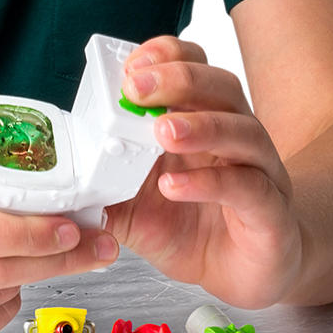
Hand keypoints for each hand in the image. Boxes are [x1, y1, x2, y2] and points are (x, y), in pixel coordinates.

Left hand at [104, 35, 303, 308]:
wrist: (246, 275)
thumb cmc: (193, 227)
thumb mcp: (135, 206)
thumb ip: (104, 187)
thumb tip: (62, 179)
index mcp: (204, 117)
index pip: (194, 64)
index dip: (165, 56)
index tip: (131, 66)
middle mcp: (236, 134)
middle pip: (221, 86)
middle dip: (177, 79)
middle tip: (136, 89)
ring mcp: (260, 170)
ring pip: (242, 130)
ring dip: (200, 125)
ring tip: (161, 131)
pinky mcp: (271, 212)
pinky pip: (248, 187)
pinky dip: (210, 183)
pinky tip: (176, 186)